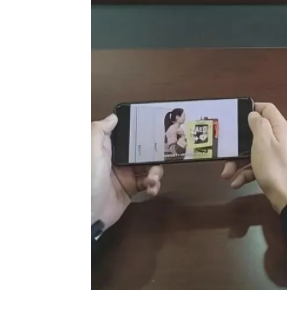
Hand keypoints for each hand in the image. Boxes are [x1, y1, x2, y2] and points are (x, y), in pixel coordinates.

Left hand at [91, 114, 163, 228]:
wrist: (87, 212)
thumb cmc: (88, 177)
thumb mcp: (92, 149)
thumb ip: (101, 130)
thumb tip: (114, 116)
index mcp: (107, 149)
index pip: (128, 137)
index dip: (142, 134)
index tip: (156, 132)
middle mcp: (117, 160)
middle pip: (143, 153)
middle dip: (154, 156)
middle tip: (157, 161)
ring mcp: (125, 176)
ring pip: (149, 168)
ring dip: (156, 173)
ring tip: (152, 180)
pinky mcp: (131, 191)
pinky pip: (148, 185)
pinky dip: (154, 186)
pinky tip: (151, 188)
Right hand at [221, 103, 286, 212]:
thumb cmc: (275, 168)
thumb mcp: (263, 142)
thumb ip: (258, 125)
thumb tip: (254, 114)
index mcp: (281, 128)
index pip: (268, 109)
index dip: (252, 109)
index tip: (235, 116)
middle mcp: (282, 138)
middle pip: (257, 133)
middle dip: (239, 143)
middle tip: (225, 151)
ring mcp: (279, 154)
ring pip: (255, 151)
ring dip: (239, 162)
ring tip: (227, 174)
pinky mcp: (276, 169)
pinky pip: (258, 166)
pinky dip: (247, 173)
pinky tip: (237, 183)